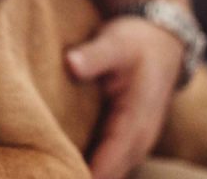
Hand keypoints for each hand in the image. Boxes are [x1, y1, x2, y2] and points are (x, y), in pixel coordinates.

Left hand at [66, 16, 184, 178]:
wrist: (162, 41)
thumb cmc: (136, 42)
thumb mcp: (115, 43)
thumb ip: (93, 56)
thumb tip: (71, 63)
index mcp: (136, 120)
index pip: (110, 161)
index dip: (86, 175)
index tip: (58, 178)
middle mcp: (139, 138)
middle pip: (111, 175)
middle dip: (81, 177)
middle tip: (45, 178)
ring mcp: (136, 141)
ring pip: (112, 173)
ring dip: (86, 174)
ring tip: (52, 176)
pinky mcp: (126, 139)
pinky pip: (109, 163)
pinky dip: (90, 168)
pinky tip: (63, 168)